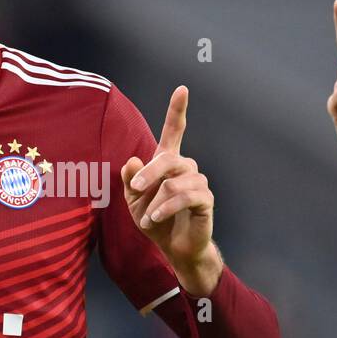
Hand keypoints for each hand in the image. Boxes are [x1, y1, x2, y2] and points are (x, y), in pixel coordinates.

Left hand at [121, 85, 222, 295]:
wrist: (173, 248)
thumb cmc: (154, 220)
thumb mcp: (133, 201)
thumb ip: (131, 180)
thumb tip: (133, 161)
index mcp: (168, 163)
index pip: (174, 131)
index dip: (177, 110)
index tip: (182, 89)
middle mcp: (186, 168)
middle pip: (168, 159)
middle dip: (149, 173)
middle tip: (137, 189)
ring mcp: (198, 182)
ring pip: (174, 182)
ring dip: (156, 201)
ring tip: (148, 218)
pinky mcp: (205, 200)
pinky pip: (185, 197)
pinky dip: (166, 208)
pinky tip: (155, 219)